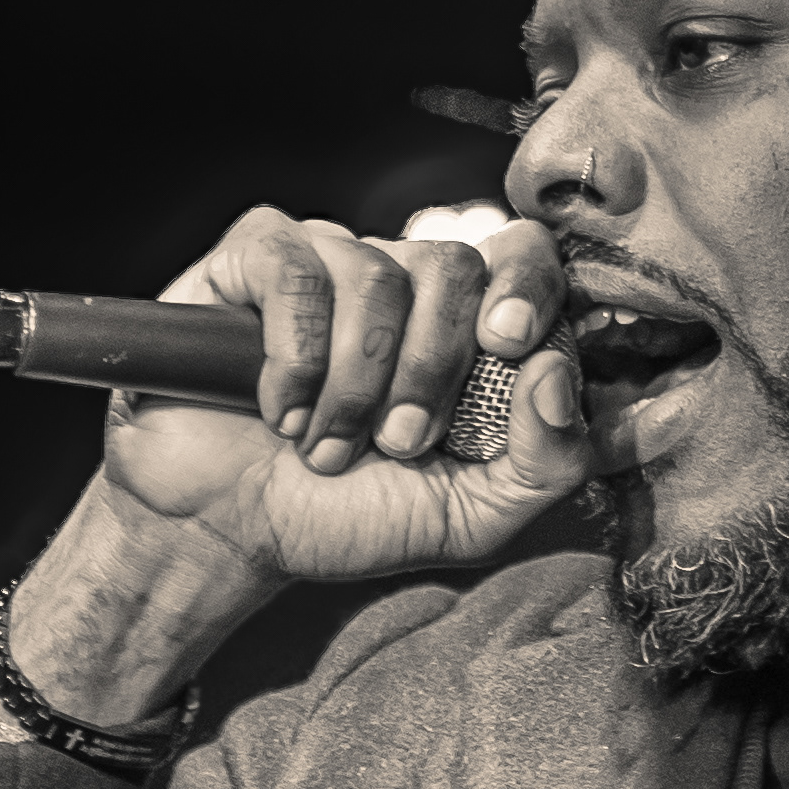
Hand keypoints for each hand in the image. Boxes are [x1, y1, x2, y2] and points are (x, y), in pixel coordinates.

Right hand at [99, 205, 587, 580]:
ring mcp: (327, 261)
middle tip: (396, 442)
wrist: (226, 532)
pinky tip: (279, 409)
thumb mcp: (468, 516)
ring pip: (377, 275)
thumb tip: (562, 378)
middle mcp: (400, 281)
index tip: (507, 346)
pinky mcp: (256, 259)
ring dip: (354, 386)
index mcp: (461, 328)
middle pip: (454, 265)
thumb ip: (548, 463)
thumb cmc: (341, 517)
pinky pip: (296, 273)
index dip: (527, 288)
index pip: (523, 256)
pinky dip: (294, 359)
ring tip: (326, 445)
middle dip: (431, 370)